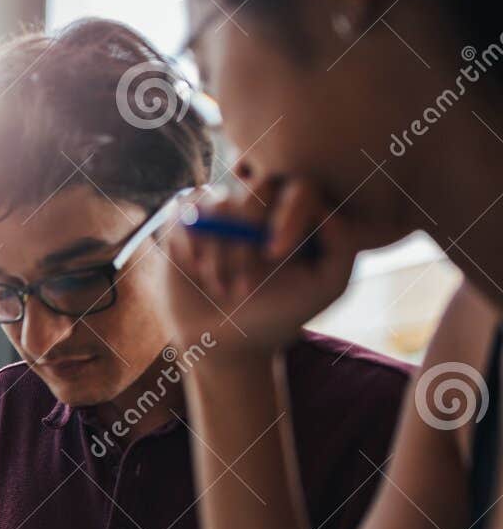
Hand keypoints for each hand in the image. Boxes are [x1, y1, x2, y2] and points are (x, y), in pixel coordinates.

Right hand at [160, 177, 362, 358]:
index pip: (301, 188)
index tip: (276, 253)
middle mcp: (263, 206)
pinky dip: (190, 238)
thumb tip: (321, 207)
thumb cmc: (278, 315)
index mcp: (300, 215)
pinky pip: (186, 207)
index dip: (288, 214)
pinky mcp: (188, 220)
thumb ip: (343, 245)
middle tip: (248, 285)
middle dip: (251, 237)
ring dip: (221, 252)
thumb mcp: (326, 287)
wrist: (225, 342)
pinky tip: (197, 268)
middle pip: (259, 187)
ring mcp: (223, 210)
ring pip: (221, 204)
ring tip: (223, 289)